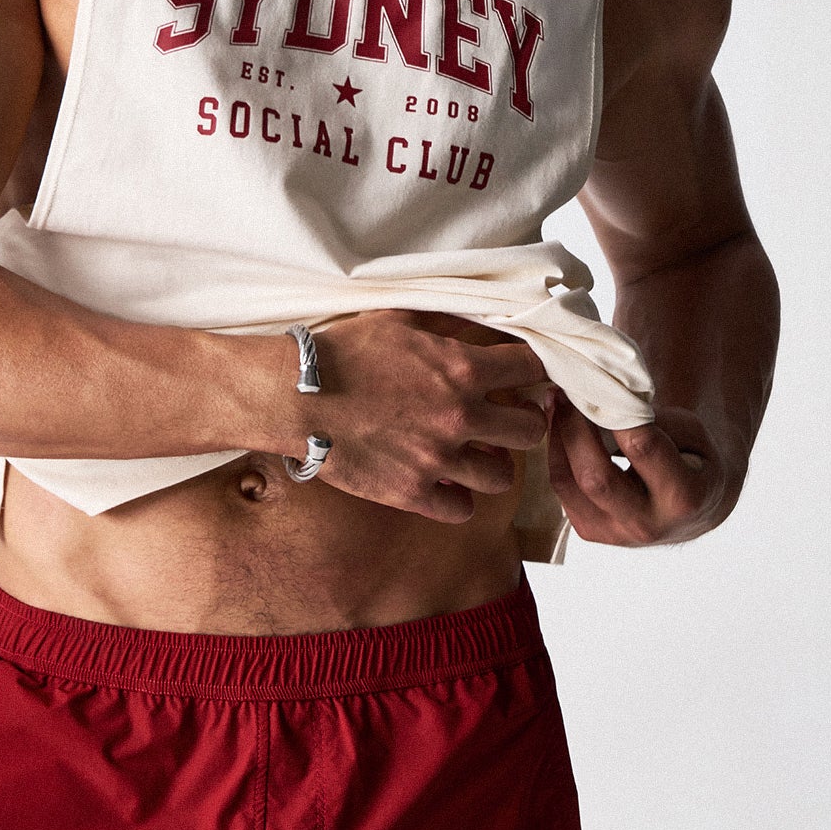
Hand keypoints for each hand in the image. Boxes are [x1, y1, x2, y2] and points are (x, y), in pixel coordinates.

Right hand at [297, 309, 551, 523]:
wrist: (295, 396)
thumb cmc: (342, 353)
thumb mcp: (399, 321)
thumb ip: (445, 324)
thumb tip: (478, 319)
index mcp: (463, 369)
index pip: (532, 367)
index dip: (535, 369)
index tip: (527, 374)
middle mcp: (461, 417)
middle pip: (532, 430)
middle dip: (523, 422)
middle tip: (505, 419)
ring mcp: (439, 460)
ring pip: (503, 476)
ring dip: (492, 464)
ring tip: (474, 454)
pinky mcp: (413, 493)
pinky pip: (462, 510)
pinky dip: (458, 499)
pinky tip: (444, 483)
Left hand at [544, 390, 735, 546]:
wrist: (695, 512)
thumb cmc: (694, 461)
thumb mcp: (692, 433)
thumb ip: (654, 418)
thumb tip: (604, 400)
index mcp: (684, 498)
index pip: (640, 448)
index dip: (613, 413)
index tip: (594, 383)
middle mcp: (649, 524)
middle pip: (595, 476)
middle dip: (573, 429)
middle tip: (563, 392)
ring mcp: (618, 535)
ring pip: (569, 486)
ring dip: (556, 440)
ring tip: (554, 404)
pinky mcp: (594, 533)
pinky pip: (563, 493)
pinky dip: (557, 458)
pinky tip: (559, 431)